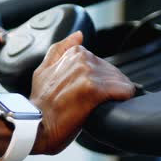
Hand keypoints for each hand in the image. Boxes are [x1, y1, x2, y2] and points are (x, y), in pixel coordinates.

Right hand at [29, 31, 134, 154]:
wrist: (37, 125)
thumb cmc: (41, 103)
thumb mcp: (43, 70)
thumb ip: (60, 50)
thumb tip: (79, 35)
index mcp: (72, 53)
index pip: (102, 62)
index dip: (99, 79)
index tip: (89, 92)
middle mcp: (81, 60)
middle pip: (113, 71)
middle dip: (108, 87)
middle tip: (92, 103)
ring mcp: (87, 73)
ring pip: (119, 80)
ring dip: (116, 94)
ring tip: (100, 106)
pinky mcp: (94, 90)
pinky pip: (124, 90)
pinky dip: (123, 99)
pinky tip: (113, 106)